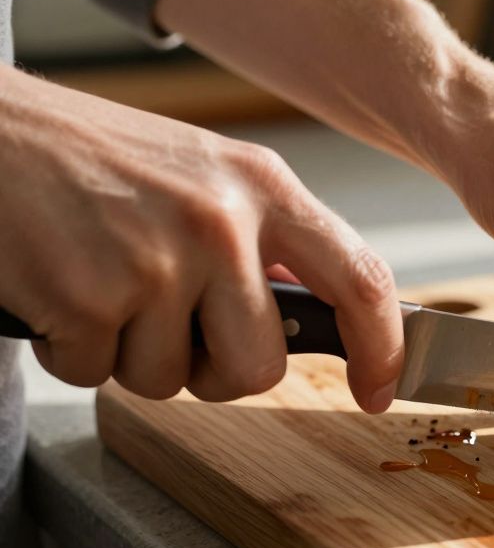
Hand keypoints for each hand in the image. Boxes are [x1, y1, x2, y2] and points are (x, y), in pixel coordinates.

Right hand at [0, 67, 401, 411]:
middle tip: (172, 330)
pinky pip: (97, 374)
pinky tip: (58, 290)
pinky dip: (71, 350)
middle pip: (261, 366)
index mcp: (264, 187)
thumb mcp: (204, 174)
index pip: (361, 279)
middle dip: (216, 372)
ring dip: (130, 356)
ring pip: (171, 380)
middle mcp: (221, 222)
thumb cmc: (91, 157)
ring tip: (100, 285)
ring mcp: (157, 260)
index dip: (381, 348)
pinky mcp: (90, 296)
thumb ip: (265, 239)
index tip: (380, 390)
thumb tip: (319, 317)